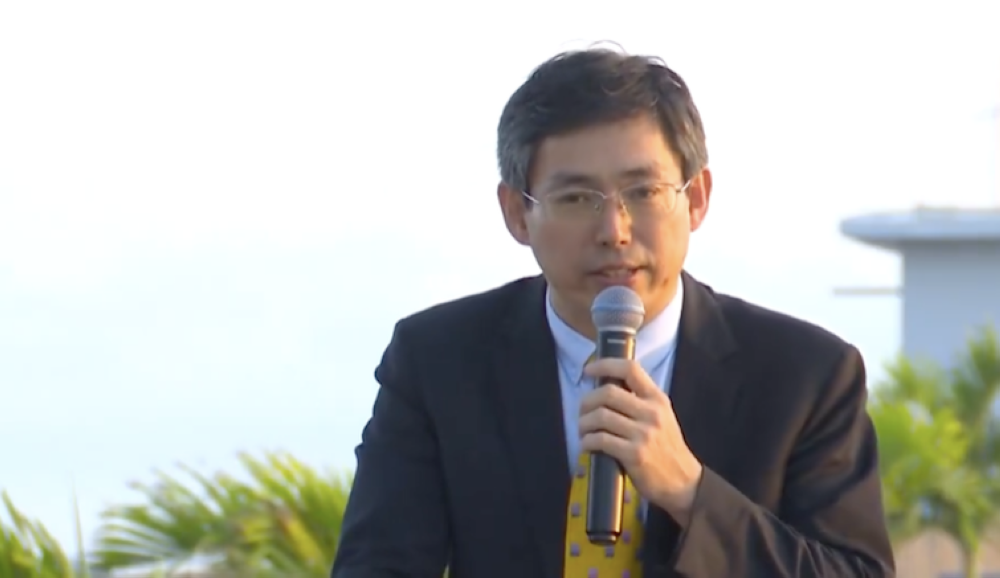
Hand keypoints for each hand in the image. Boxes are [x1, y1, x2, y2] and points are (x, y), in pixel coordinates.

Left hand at [579, 359, 703, 524]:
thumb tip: (606, 387)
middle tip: (582, 411)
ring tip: (583, 430)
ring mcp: (643, 434)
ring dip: (584, 423)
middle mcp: (651, 412)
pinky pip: (601, 440)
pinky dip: (587, 441)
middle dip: (587, 401)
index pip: (630, 369)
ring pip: (601, 416)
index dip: (605, 365)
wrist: (683, 482)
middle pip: (608, 393)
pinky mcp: (634, 454)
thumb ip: (640, 401)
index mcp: (657, 399)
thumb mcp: (661, 417)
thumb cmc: (667, 448)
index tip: (588, 371)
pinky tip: (587, 445)